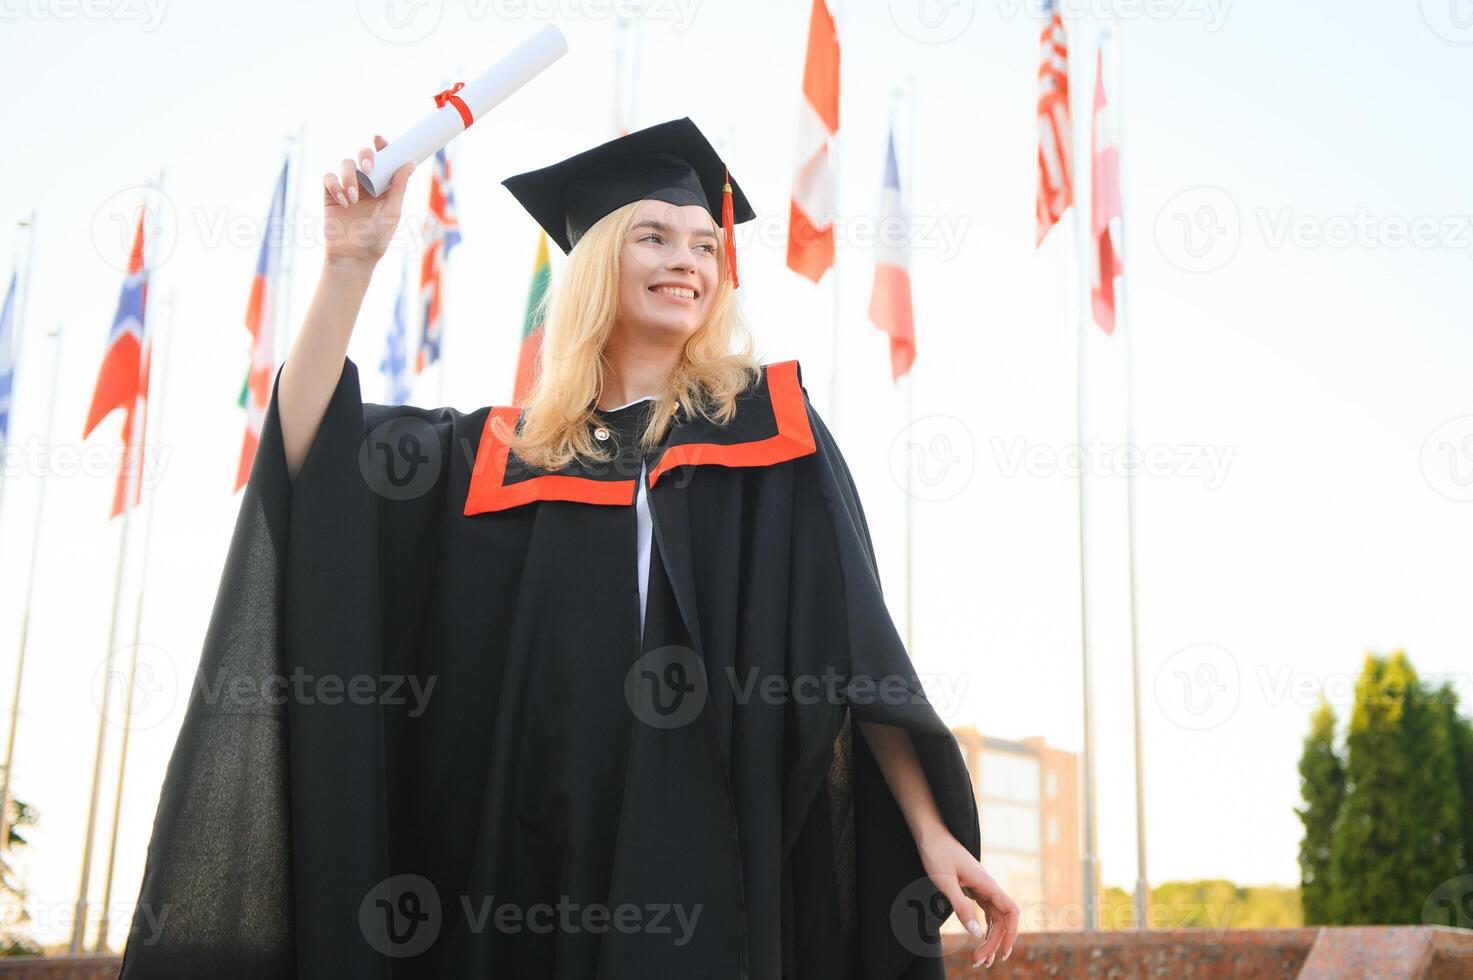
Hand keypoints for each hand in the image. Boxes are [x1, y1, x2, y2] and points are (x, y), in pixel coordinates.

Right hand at [322, 134, 413, 270]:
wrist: (352, 257)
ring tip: (352, 198)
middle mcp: (366, 185)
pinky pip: (329, 178)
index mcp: (384, 187)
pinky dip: (335, 186)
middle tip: (368, 166)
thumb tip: (409, 163)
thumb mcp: (392, 212)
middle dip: (365, 155)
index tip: (380, 140)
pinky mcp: (330, 195)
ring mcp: (347, 188)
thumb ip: (399, 187)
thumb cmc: (376, 239)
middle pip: (363, 156)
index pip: (384, 160)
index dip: (382, 146)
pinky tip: (342, 201)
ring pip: (345, 164)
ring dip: (349, 176)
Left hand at [917, 831, 1020, 969]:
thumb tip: (976, 933)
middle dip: (994, 942)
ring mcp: (981, 886)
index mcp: (986, 883)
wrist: (930, 833)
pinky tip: (980, 937)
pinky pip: (986, 910)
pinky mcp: (973, 887)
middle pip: (1002, 919)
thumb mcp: (945, 881)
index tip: (1002, 952)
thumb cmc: (936, 852)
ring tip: (981, 958)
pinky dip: (985, 926)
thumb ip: (960, 906)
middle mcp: (988, 885)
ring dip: (991, 937)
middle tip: (980, 962)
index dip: (1011, 933)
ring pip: (994, 916)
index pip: (1010, 911)